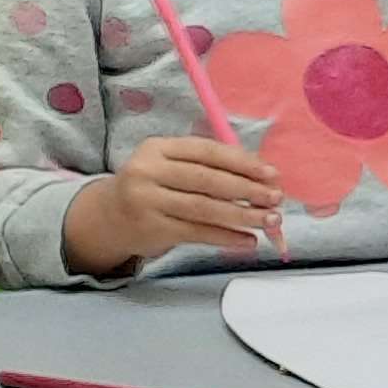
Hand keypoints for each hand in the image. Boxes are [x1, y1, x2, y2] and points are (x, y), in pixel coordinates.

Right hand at [63, 133, 280, 271]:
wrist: (110, 217)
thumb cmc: (155, 187)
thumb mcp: (172, 166)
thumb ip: (211, 167)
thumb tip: (265, 179)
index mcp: (158, 147)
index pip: (207, 152)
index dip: (243, 163)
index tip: (272, 174)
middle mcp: (147, 171)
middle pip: (207, 180)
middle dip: (247, 190)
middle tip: (277, 199)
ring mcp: (146, 200)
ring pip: (204, 208)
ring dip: (243, 216)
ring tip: (271, 220)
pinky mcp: (150, 228)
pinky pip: (196, 232)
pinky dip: (226, 237)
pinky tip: (248, 240)